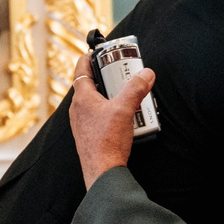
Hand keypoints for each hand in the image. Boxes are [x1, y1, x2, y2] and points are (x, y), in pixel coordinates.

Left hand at [70, 53, 152, 187]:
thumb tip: (146, 74)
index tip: (95, 51)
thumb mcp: (125, 109)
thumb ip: (136, 89)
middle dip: (104, 78)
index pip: (81, 70)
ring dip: (107, 96)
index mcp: (82, 98)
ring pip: (93, 102)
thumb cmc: (107, 140)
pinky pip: (96, 117)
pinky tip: (122, 118)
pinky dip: (107, 112)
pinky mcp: (87, 135)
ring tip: (125, 96)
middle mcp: (77, 109)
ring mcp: (81, 123)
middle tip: (118, 73)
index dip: (88, 58)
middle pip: (88, 85)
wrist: (102, 171)